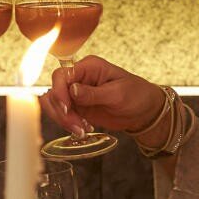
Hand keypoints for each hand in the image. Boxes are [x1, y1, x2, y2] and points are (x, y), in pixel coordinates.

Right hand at [42, 56, 164, 140]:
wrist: (144, 111)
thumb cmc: (137, 95)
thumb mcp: (117, 94)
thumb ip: (93, 93)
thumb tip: (72, 90)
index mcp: (89, 67)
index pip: (62, 75)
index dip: (59, 91)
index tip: (66, 108)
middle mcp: (79, 78)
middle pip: (54, 91)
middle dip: (61, 111)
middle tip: (77, 125)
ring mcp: (76, 93)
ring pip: (54, 104)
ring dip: (63, 119)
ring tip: (81, 130)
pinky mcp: (77, 107)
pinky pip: (62, 115)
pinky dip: (67, 124)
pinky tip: (82, 129)